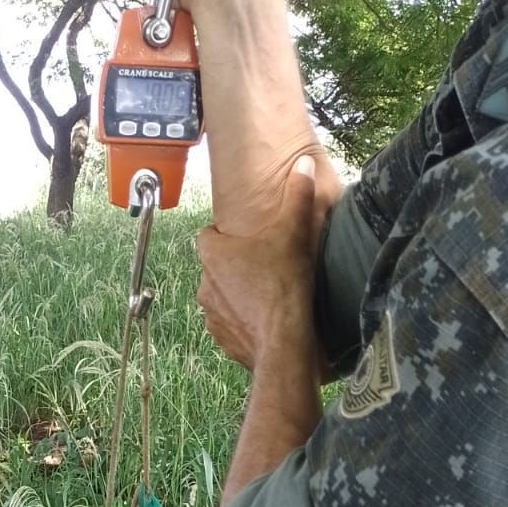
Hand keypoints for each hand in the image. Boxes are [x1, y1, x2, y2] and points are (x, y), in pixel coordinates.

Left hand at [196, 155, 316, 370]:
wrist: (284, 343)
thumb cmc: (283, 283)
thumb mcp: (293, 232)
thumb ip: (297, 196)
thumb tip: (304, 163)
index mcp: (212, 254)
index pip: (207, 235)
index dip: (226, 235)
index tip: (247, 238)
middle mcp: (204, 284)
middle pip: (215, 267)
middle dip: (233, 266)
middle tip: (263, 265)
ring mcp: (211, 316)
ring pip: (220, 297)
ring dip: (236, 295)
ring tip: (265, 295)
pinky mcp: (222, 341)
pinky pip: (229, 325)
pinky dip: (242, 322)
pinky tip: (264, 320)